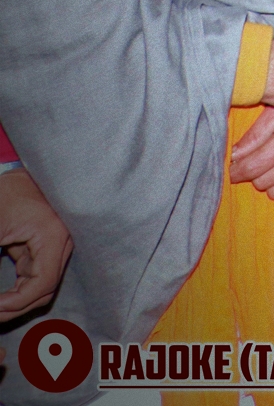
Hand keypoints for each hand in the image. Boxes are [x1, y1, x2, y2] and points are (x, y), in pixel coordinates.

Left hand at [0, 167, 71, 319]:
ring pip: (44, 284)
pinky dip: (20, 287)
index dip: (16, 303)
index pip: (44, 283)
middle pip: (47, 288)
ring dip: (20, 299)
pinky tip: (3, 294)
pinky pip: (38, 273)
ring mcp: (57, 242)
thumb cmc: (4, 194)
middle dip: (18, 306)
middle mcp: (63, 240)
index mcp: (53, 235)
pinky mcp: (47, 242)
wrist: (17, 170)